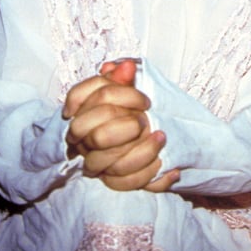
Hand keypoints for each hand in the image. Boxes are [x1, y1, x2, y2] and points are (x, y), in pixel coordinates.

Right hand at [63, 60, 175, 190]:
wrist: (142, 137)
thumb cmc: (128, 108)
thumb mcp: (125, 89)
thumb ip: (123, 78)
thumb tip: (127, 66)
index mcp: (82, 112)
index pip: (88, 102)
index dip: (121, 96)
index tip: (146, 100)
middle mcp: (83, 140)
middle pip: (97, 137)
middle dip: (127, 127)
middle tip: (147, 120)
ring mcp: (96, 162)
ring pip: (111, 165)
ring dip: (142, 152)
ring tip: (162, 138)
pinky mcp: (112, 181)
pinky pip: (125, 184)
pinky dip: (148, 176)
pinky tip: (168, 167)